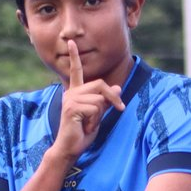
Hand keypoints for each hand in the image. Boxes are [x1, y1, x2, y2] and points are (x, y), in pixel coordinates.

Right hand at [49, 38, 125, 159]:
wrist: (70, 148)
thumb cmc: (82, 133)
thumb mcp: (98, 114)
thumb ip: (106, 101)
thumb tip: (117, 87)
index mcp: (75, 92)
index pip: (76, 71)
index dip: (74, 56)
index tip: (71, 42)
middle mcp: (71, 93)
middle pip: (100, 84)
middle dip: (113, 98)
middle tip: (120, 109)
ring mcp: (70, 100)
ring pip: (99, 99)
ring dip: (100, 115)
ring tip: (90, 124)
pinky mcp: (72, 108)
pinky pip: (95, 108)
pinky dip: (95, 120)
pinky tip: (85, 126)